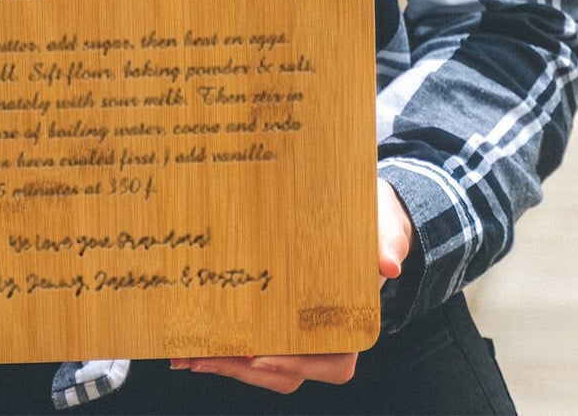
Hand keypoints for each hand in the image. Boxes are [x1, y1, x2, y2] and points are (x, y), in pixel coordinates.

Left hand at [170, 179, 411, 393]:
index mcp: (352, 317)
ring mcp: (294, 325)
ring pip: (264, 364)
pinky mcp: (272, 314)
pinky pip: (249, 340)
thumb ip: (389, 239)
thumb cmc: (371, 217)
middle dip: (244, 368)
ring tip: (187, 355)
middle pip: (287, 370)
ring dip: (226, 362)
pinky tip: (191, 341)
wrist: (359, 208)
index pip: (332, 358)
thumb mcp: (385, 221)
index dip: (298, 363)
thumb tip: (388, 265)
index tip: (263, 354)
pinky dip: (221, 345)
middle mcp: (323, 331)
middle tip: (205, 357)